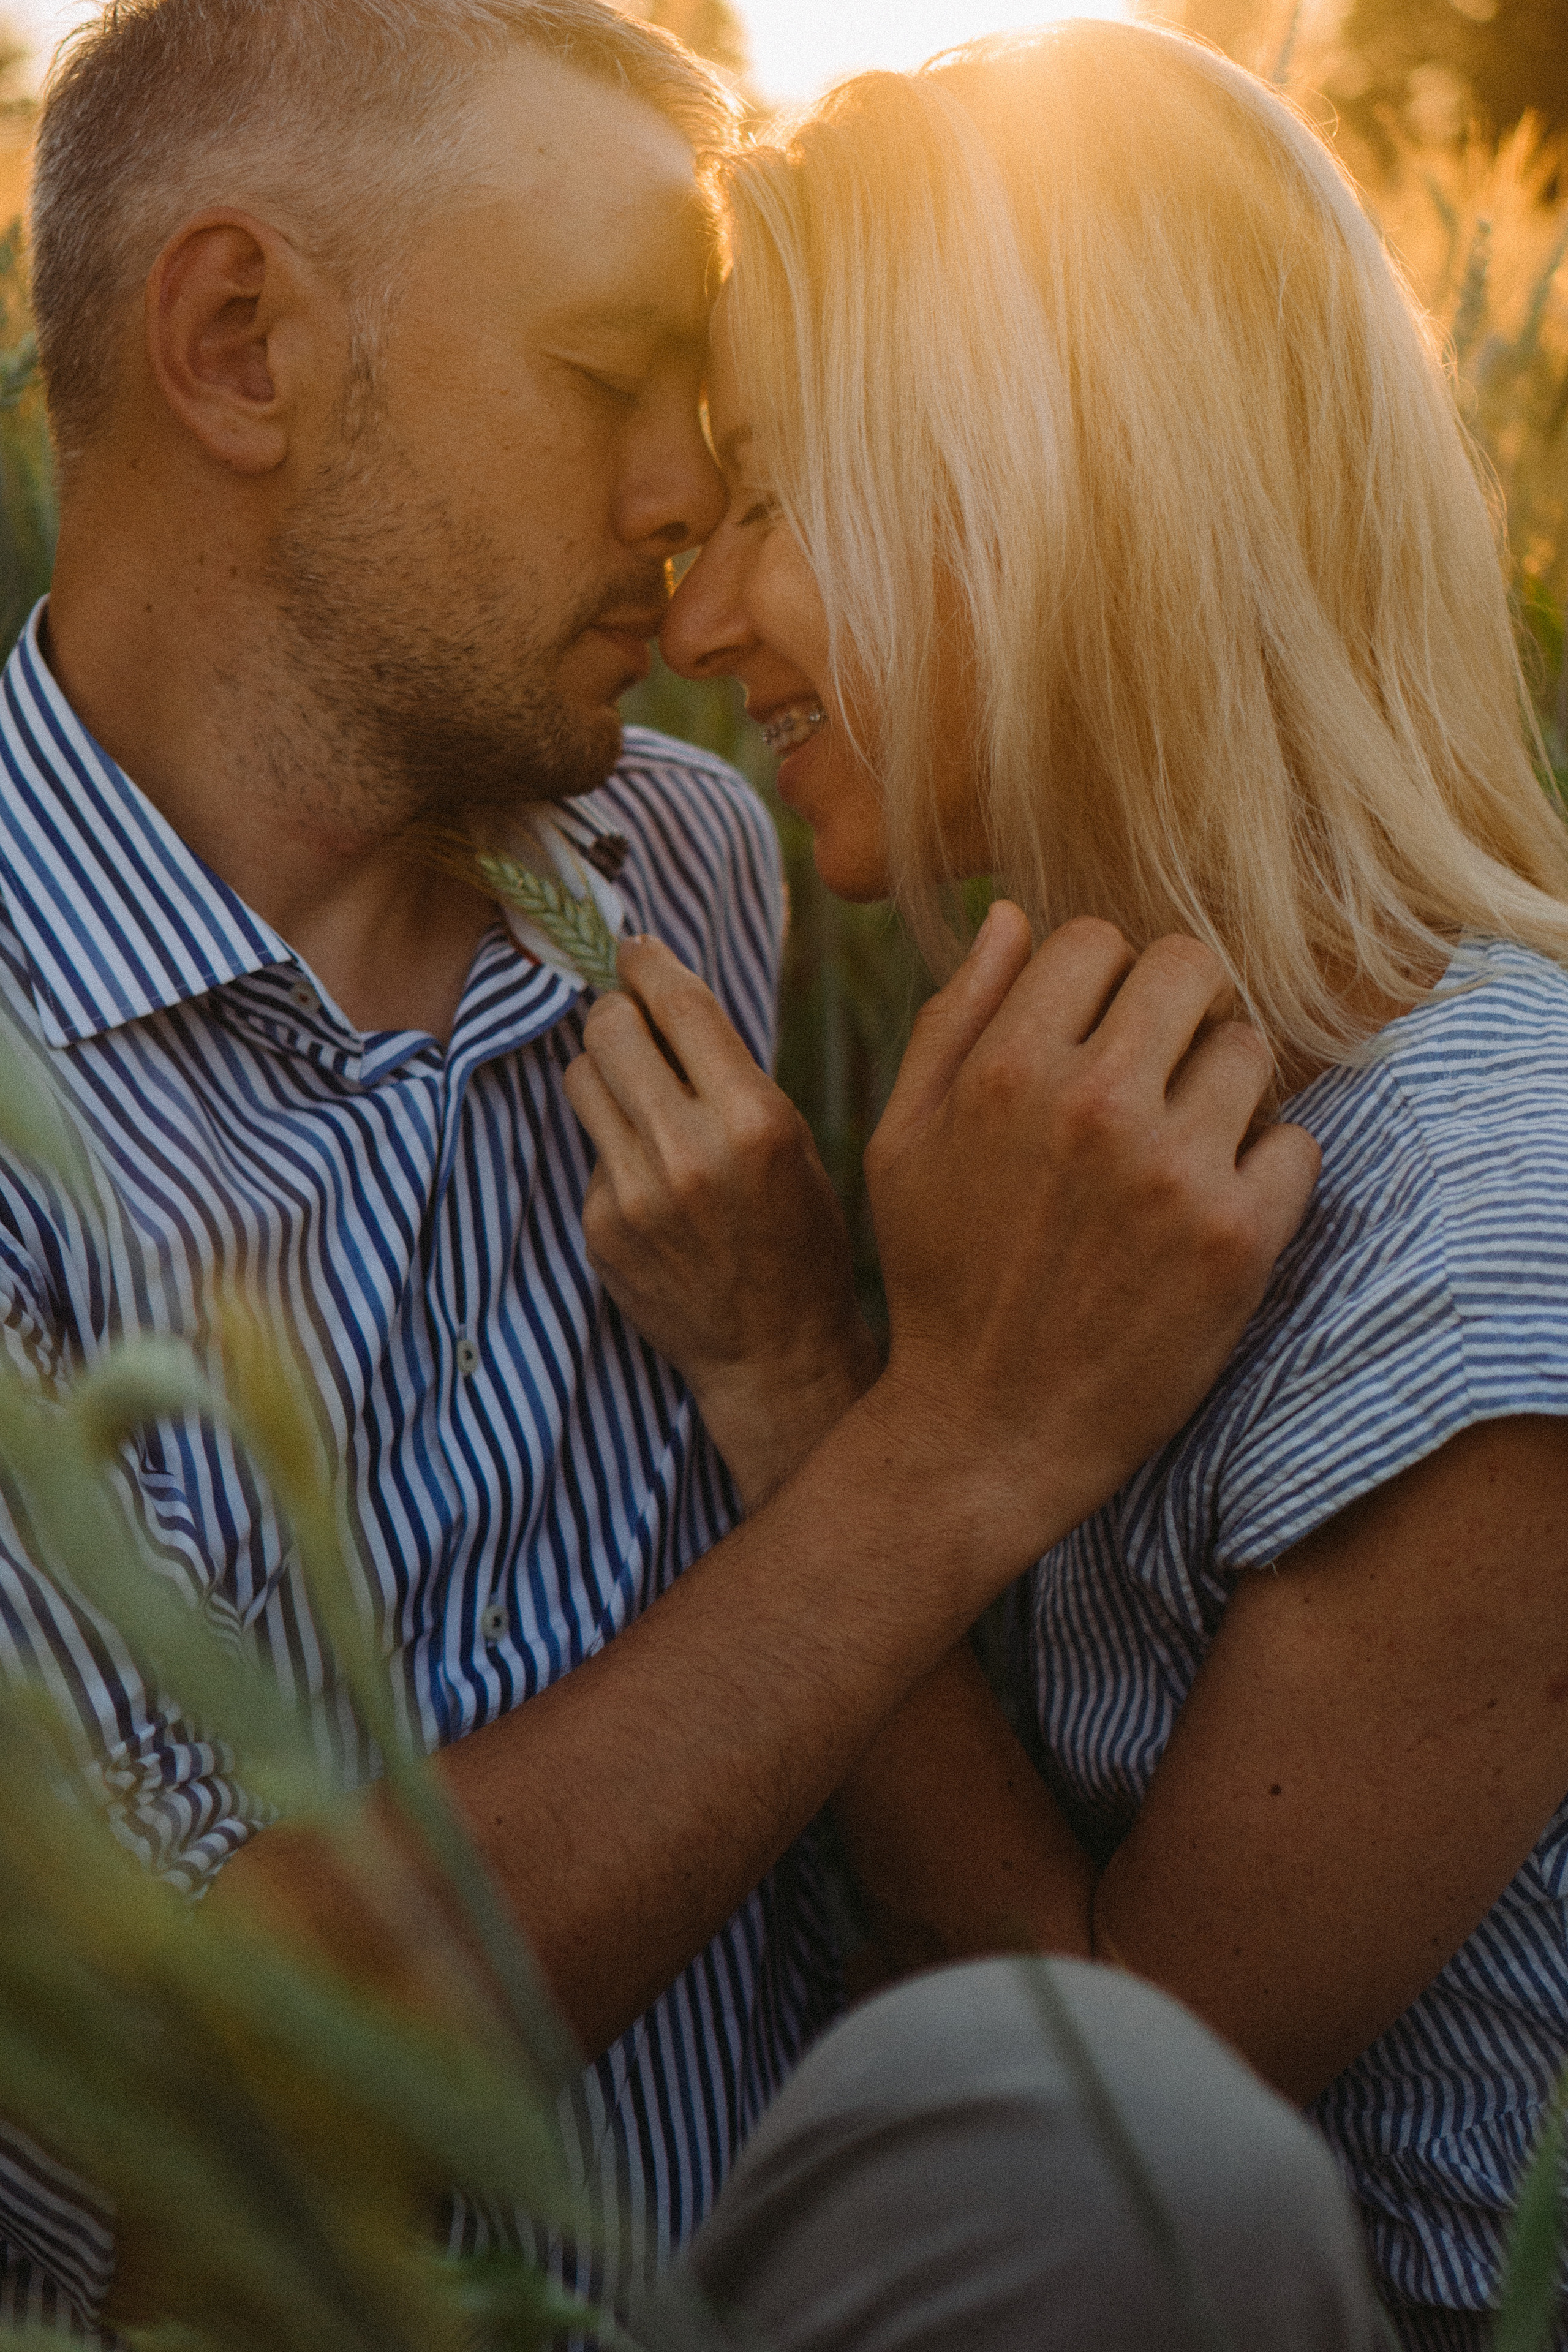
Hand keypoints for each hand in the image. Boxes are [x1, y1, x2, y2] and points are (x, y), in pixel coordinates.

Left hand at [563, 941, 879, 1504]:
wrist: (776, 1354)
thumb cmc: (799, 1239)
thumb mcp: (792, 1141)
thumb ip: (728, 1072)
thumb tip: (661, 997)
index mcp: (754, 1119)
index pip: (677, 1002)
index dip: (648, 962)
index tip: (636, 949)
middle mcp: (688, 1152)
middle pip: (608, 1028)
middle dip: (618, 1012)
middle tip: (633, 1020)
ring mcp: (636, 1194)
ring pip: (581, 1078)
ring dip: (604, 1070)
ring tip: (641, 1095)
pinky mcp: (602, 1229)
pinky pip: (590, 1150)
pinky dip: (615, 1149)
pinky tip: (653, 1182)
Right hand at [860, 904, 1320, 1564]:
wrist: (989, 1429)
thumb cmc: (940, 1277)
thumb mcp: (904, 1141)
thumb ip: (954, 1018)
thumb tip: (1012, 914)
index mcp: (1009, 1069)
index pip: (1099, 939)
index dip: (1101, 981)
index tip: (1097, 1034)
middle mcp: (1096, 1105)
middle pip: (1192, 969)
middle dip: (1179, 1010)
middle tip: (1159, 1072)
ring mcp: (1174, 1171)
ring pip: (1253, 1049)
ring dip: (1226, 1089)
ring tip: (1185, 1147)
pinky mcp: (1238, 1240)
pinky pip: (1298, 1144)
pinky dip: (1267, 1170)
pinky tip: (1215, 1208)